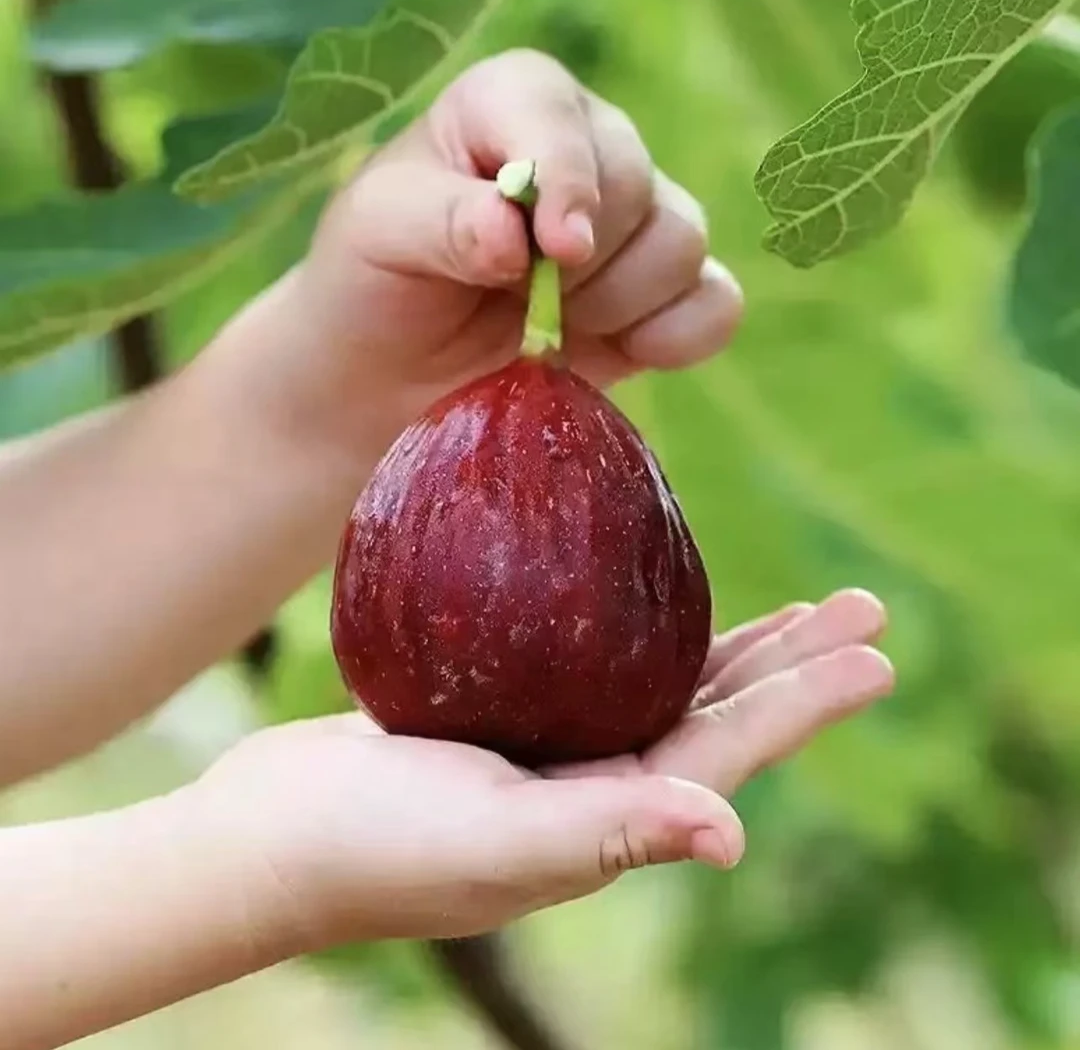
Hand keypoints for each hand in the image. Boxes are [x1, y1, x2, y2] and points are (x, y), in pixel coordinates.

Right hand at [195, 589, 891, 953]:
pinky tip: (649, 583)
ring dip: (735, 642)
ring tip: (798, 603)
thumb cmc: (369, 850)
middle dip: (794, 662)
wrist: (266, 835)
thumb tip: (732, 833)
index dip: (807, 703)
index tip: (875, 651)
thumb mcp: (492, 843)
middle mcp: (594, 783)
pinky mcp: (503, 708)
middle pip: (717, 709)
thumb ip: (607, 835)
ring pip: (664, 680)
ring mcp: (551, 744)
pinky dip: (633, 618)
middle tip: (862, 606)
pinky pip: (590, 654)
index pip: (731, 750)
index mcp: (608, 819)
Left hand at [242, 48, 743, 460]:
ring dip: (618, 303)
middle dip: (578, 264)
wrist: (394, 376)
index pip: (558, 116)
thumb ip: (440, 222)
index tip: (553, 251)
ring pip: (682, 243)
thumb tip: (515, 235)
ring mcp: (630, 227)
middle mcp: (584, 153)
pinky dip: (681, 334)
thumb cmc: (376, 285)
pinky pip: (716, 304)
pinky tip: (625, 351)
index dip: (566, 180)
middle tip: (517, 306)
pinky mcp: (658, 299)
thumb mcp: (377, 238)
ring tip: (550, 332)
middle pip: (636, 185)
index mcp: (510, 107)